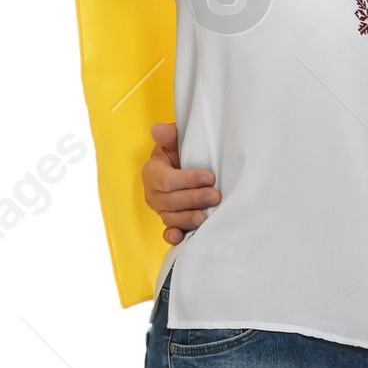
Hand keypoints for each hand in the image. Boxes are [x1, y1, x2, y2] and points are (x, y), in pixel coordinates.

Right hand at [142, 121, 219, 244]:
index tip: (209, 177)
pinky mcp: (171, 223)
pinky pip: (169, 232)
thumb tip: (158, 129)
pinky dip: (174, 236)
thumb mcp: (175, 141)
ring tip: (206, 217)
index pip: (167, 180)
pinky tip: (182, 237)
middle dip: (193, 199)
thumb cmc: (180, 153)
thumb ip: (169, 135)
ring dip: (188, 219)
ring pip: (171, 218)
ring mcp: (161, 210)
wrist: (186, 167)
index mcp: (153, 172)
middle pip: (170, 201)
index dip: (187, 180)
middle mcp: (154, 194)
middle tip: (214, 196)